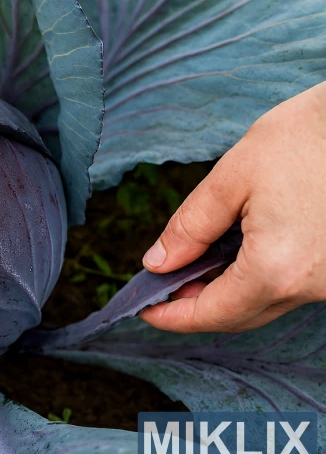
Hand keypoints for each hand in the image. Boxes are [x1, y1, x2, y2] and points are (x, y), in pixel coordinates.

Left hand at [139, 83, 325, 332]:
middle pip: (242, 316)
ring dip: (229, 291)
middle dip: (197, 305)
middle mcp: (313, 287)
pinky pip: (295, 285)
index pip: (213, 313)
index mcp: (277, 269)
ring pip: (269, 302)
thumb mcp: (233, 176)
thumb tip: (159, 263)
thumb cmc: (308, 136)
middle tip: (162, 284)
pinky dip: (261, 277)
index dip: (172, 316)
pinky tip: (239, 250)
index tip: (144, 309)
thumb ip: (190, 226)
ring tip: (196, 261)